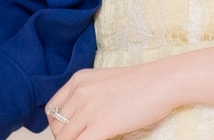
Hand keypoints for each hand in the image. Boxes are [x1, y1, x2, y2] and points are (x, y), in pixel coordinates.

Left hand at [44, 64, 179, 139]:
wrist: (160, 82)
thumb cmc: (140, 83)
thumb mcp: (104, 81)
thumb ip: (88, 95)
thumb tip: (80, 118)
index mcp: (78, 80)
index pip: (53, 109)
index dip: (58, 124)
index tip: (67, 131)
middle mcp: (79, 93)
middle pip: (57, 126)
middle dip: (66, 138)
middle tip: (81, 138)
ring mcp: (88, 110)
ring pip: (65, 138)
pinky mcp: (101, 125)